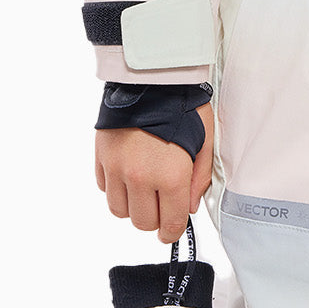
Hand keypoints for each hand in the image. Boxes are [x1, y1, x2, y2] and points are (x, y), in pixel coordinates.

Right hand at [95, 103, 213, 243]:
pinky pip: (105, 188)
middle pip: (143, 222)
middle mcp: (141, 177)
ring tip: (144, 187)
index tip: (171, 229)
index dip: (173, 231)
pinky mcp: (102, 157)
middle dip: (155, 218)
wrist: (151, 76)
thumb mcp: (206, 139)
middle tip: (162, 204)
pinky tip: (128, 172)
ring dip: (133, 205)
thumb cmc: (183, 105)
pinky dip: (116, 188)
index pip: (170, 224)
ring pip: (120, 210)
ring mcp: (117, 168)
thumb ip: (200, 178)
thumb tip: (189, 207)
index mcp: (171, 175)